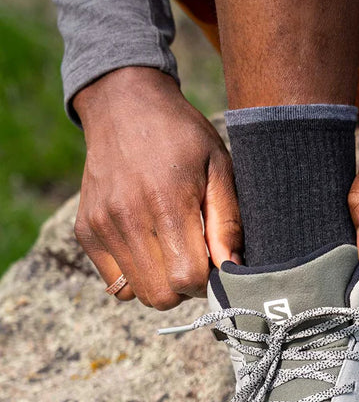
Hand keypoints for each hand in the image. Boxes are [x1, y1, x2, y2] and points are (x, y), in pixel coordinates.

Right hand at [73, 67, 241, 308]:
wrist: (123, 105)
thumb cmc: (182, 137)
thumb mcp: (219, 168)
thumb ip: (227, 222)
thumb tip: (231, 269)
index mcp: (167, 203)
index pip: (187, 278)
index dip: (208, 280)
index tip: (214, 262)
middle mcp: (127, 218)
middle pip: (161, 296)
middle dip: (185, 287)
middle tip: (194, 258)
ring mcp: (101, 226)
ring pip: (137, 293)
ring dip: (161, 283)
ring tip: (172, 251)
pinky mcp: (85, 230)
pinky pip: (115, 283)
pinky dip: (135, 276)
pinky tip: (149, 248)